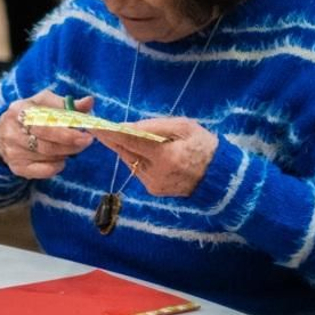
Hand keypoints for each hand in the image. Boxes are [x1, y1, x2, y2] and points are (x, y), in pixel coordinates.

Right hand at [0, 93, 96, 178]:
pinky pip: (44, 171)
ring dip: (65, 153)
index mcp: (19, 110)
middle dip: (70, 144)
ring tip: (71, 147)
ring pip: (47, 157)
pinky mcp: (17, 166)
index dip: (67, 132)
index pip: (44, 124)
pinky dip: (57, 166)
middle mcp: (12, 131)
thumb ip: (68, 104)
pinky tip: (60, 159)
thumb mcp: (45, 103)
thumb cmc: (31, 114)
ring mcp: (13, 151)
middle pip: (46, 144)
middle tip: (86, 142)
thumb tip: (89, 101)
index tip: (87, 135)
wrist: (4, 131)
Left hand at [94, 117, 218, 197]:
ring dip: (124, 147)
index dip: (109, 132)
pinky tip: (144, 151)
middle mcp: (156, 174)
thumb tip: (125, 126)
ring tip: (126, 135)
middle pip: (124, 152)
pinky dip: (136, 157)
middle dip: (110, 138)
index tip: (92, 124)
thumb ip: (153, 126)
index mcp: (166, 157)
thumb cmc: (204, 146)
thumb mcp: (184, 128)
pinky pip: (137, 169)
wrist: (222, 178)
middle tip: (97, 125)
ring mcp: (154, 185)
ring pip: (129, 160)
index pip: (129, 141)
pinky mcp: (154, 190)